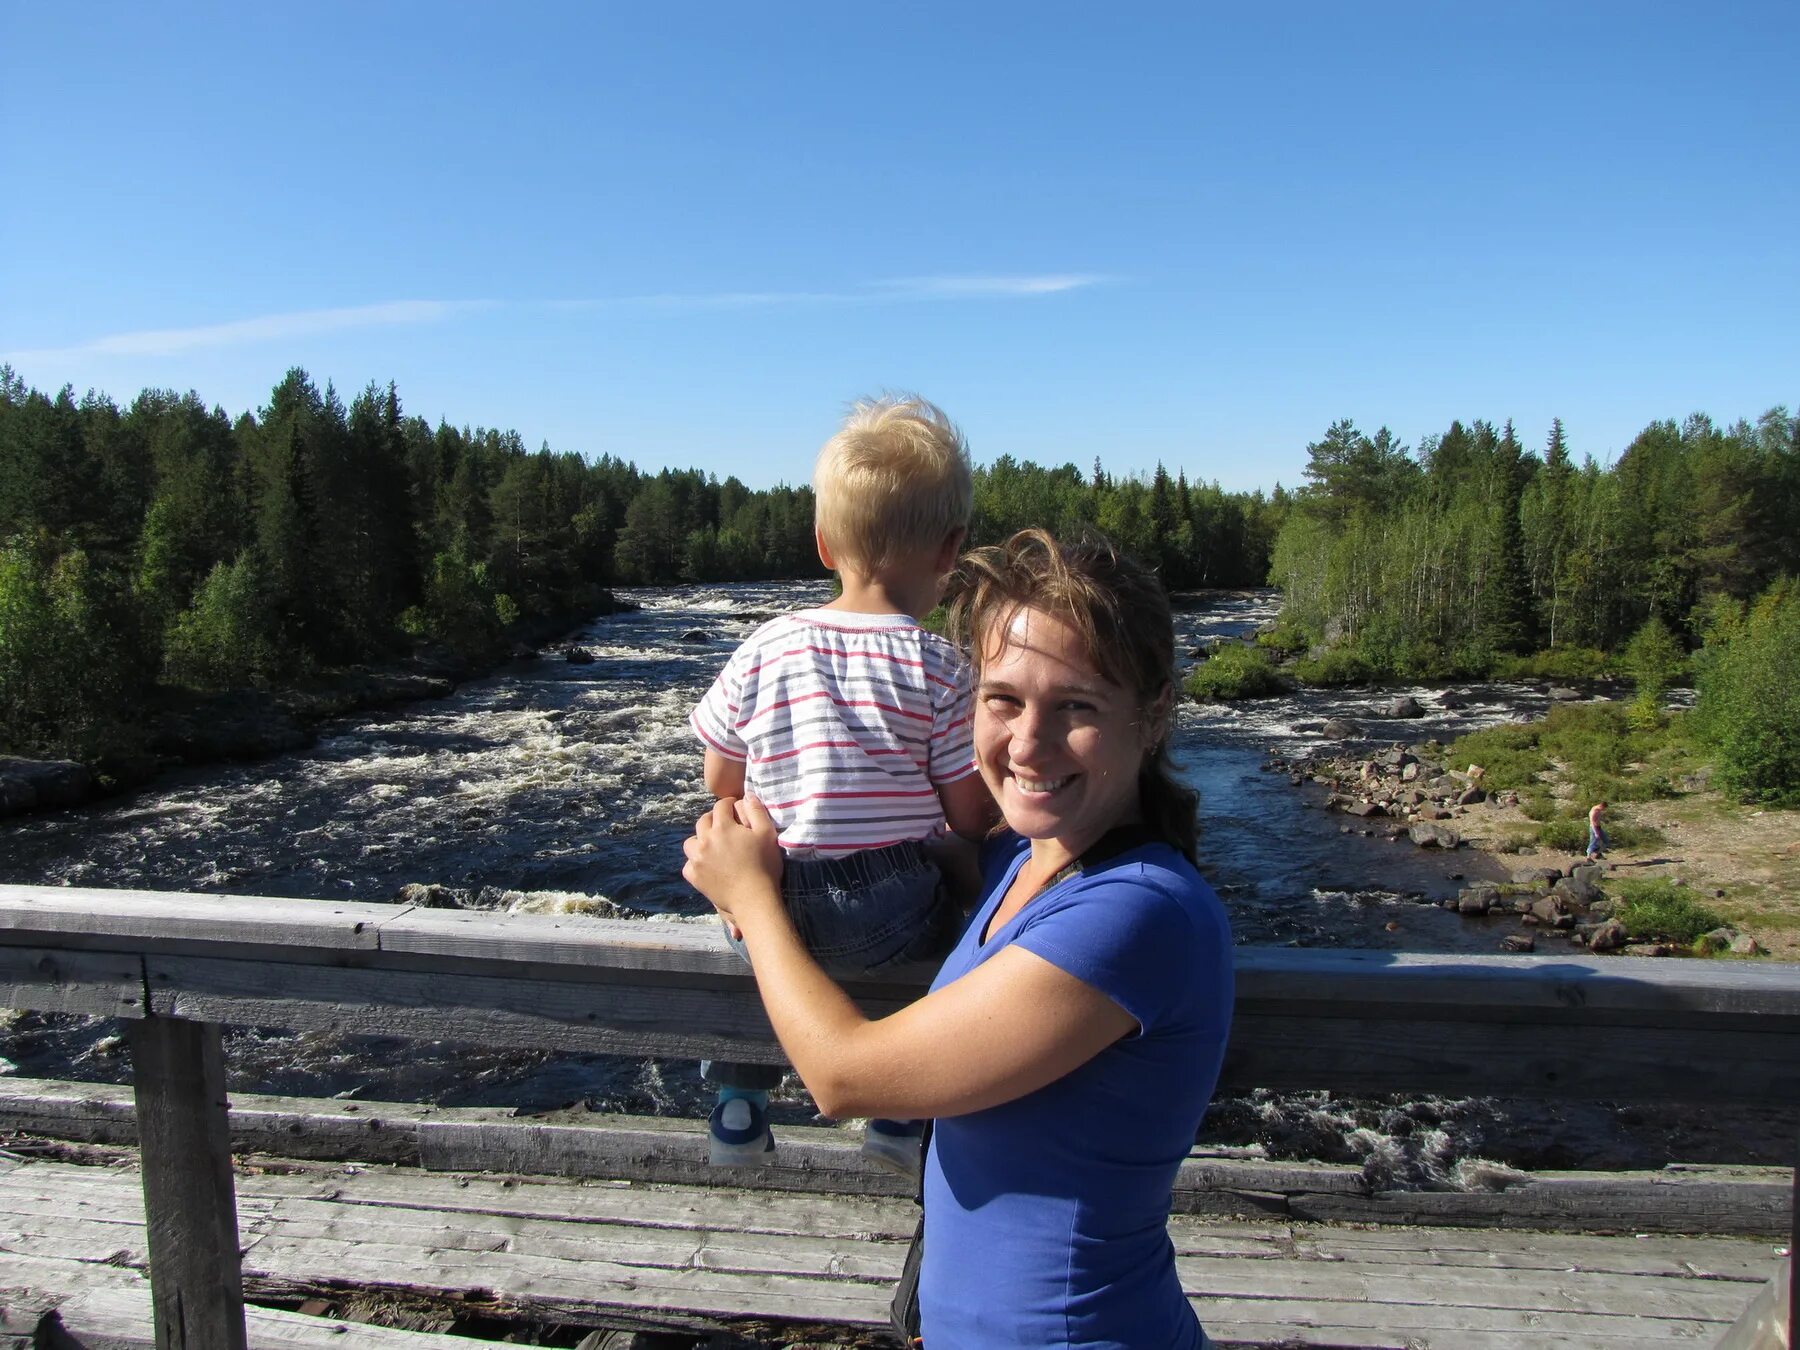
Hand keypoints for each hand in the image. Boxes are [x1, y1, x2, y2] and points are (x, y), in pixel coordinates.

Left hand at [682, 795, 783, 935]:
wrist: (754, 898)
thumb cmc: (764, 865)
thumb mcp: (767, 833)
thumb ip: (756, 811)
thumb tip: (746, 796)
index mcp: (722, 827)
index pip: (720, 806)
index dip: (728, 804)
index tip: (733, 808)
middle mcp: (705, 840)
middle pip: (703, 821)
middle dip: (713, 819)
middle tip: (723, 826)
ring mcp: (697, 859)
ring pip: (691, 842)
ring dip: (700, 840)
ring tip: (711, 846)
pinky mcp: (694, 876)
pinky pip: (688, 864)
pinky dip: (696, 862)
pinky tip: (706, 865)